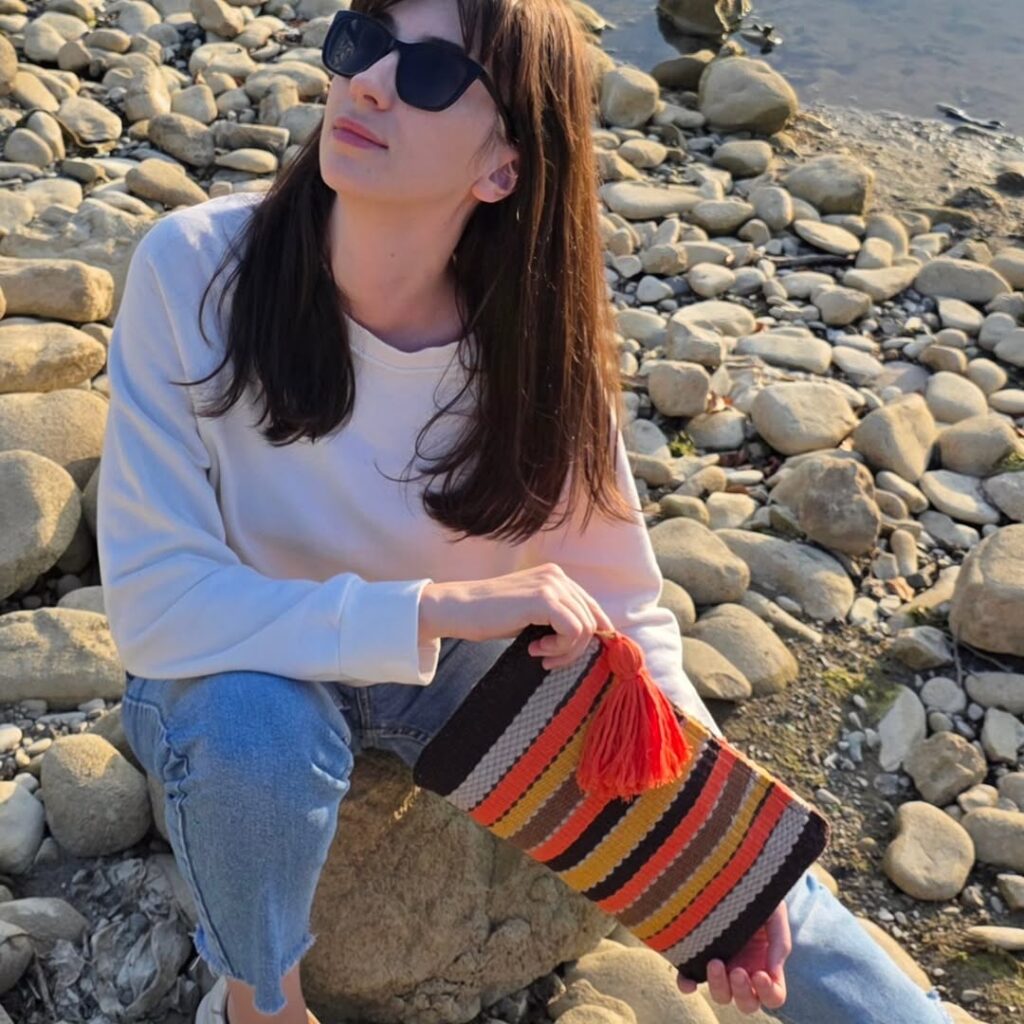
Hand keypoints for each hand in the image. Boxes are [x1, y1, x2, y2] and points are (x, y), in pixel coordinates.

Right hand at [418, 563, 613, 667]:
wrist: (459, 609)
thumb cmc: (491, 617)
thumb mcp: (531, 614)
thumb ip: (557, 618)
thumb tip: (590, 638)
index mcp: (557, 577)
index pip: (593, 609)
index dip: (590, 637)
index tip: (566, 655)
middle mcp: (558, 576)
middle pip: (592, 621)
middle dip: (574, 649)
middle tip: (548, 660)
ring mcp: (552, 585)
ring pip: (585, 628)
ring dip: (565, 651)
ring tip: (539, 653)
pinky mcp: (543, 599)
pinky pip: (574, 631)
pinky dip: (559, 648)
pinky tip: (535, 649)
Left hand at [676, 902, 790, 1013]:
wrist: (734, 871)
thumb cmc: (758, 893)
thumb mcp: (774, 912)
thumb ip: (779, 942)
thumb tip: (771, 972)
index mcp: (765, 963)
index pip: (773, 995)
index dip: (769, 992)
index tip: (760, 974)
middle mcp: (744, 970)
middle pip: (746, 1002)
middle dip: (742, 992)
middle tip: (737, 970)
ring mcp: (721, 964)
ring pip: (721, 995)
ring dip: (719, 987)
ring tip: (715, 962)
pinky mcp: (698, 954)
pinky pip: (691, 978)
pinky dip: (688, 984)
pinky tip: (687, 982)